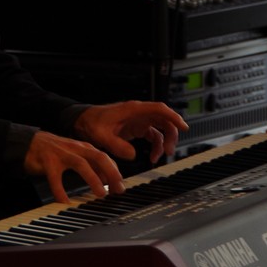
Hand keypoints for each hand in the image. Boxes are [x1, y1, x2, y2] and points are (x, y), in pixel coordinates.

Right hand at [23, 130, 124, 203]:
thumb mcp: (76, 154)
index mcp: (84, 147)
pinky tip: (64, 201)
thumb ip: (90, 164)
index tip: (120, 186)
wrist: (29, 142)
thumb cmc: (55, 151)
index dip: (115, 172)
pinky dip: (60, 191)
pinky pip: (55, 178)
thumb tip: (107, 179)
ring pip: (81, 164)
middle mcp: (75, 148)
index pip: (105, 157)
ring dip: (93, 178)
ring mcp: (61, 153)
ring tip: (99, 193)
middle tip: (117, 189)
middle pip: (98, 157)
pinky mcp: (47, 161)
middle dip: (111, 172)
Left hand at [73, 101, 188, 164]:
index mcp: (133, 110)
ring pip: (160, 128)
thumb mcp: (101, 136)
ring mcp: (139, 120)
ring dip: (164, 142)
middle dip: (171, 134)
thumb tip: (133, 155)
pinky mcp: (136, 128)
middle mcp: (139, 113)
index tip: (183, 127)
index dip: (173, 117)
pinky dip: (155, 146)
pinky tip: (151, 157)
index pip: (159, 109)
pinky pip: (153, 136)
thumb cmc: (91, 123)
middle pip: (164, 120)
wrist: (82, 121)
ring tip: (159, 157)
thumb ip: (117, 146)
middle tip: (169, 150)